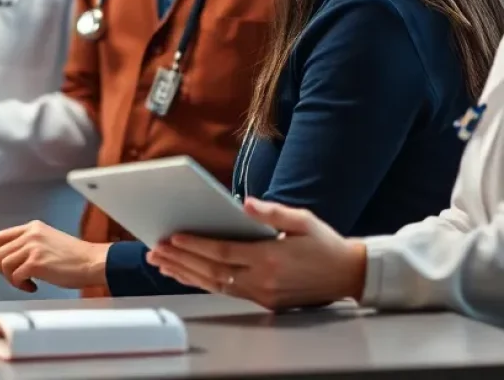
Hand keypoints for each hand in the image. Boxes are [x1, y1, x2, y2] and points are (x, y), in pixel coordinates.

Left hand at [0, 221, 108, 292]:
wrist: (92, 261)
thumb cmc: (75, 256)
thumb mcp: (49, 240)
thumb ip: (31, 243)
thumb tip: (14, 258)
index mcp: (33, 227)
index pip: (1, 237)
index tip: (3, 265)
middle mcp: (31, 234)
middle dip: (1, 268)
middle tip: (13, 277)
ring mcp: (32, 247)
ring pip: (4, 264)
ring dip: (11, 278)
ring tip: (26, 282)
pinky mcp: (36, 263)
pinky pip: (15, 276)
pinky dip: (20, 285)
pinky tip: (33, 287)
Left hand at [146, 198, 367, 310]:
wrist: (349, 275)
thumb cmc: (324, 243)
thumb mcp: (302, 220)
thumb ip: (272, 212)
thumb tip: (247, 204)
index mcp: (270, 258)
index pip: (223, 252)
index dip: (196, 245)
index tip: (173, 237)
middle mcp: (263, 280)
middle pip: (213, 271)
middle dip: (181, 260)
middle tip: (155, 250)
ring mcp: (263, 294)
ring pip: (215, 285)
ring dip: (186, 273)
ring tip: (161, 263)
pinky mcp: (264, 301)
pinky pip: (226, 291)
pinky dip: (202, 282)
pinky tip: (186, 274)